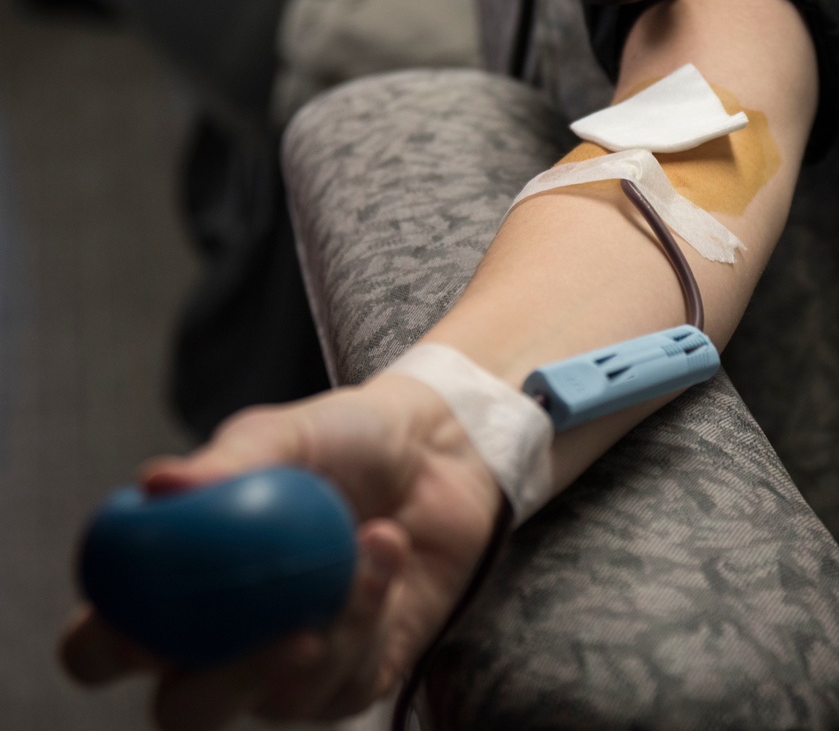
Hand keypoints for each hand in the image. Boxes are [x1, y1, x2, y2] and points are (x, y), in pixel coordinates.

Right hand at [60, 375, 502, 730]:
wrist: (434, 450)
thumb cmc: (342, 439)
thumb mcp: (284, 435)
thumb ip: (226, 463)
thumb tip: (157, 483)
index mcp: (179, 583)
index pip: (104, 641)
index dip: (106, 644)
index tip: (144, 619)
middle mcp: (222, 639)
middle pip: (183, 708)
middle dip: (225, 682)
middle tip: (278, 631)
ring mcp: (286, 667)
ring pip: (278, 700)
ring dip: (331, 623)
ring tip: (367, 535)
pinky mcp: (353, 676)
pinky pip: (349, 678)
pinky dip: (372, 609)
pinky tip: (390, 546)